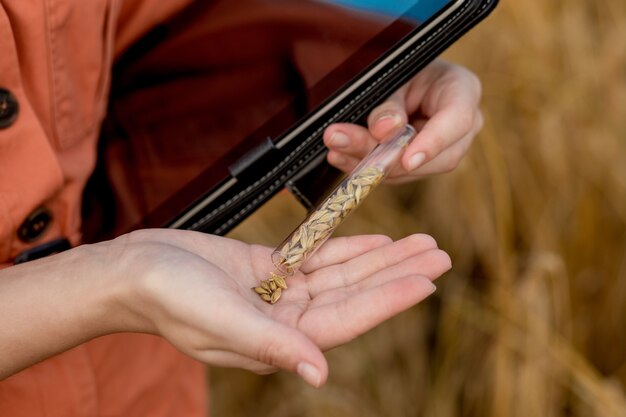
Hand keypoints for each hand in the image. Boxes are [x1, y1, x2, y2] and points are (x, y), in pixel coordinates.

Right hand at [112, 229, 450, 386]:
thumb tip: (319, 373)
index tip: (426, 280)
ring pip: (342, 273)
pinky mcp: (268, 269)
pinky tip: (374, 239)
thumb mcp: (219, 320)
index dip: (387, 298)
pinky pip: (317, 256)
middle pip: (355, 293)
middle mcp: (286, 319)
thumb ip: (271, 345)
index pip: (346, 318)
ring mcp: (279, 294)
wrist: (134, 271)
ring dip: (380, 256)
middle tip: (439, 255)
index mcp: (278, 338)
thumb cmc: (168, 297)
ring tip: (418, 242)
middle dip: (397, 272)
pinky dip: (346, 246)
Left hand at [323, 60, 482, 182]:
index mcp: (462, 91)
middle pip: (434, 156)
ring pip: (412, 171)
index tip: (407, 159)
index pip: (457, 121)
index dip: (433, 143)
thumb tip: (384, 130)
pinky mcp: (422, 165)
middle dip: (384, 156)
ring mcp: (444, 150)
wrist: (401, 78)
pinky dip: (367, 169)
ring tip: (336, 150)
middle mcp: (461, 128)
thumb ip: (389, 103)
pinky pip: (397, 175)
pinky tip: (342, 157)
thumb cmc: (402, 70)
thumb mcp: (394, 76)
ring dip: (369, 165)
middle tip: (341, 143)